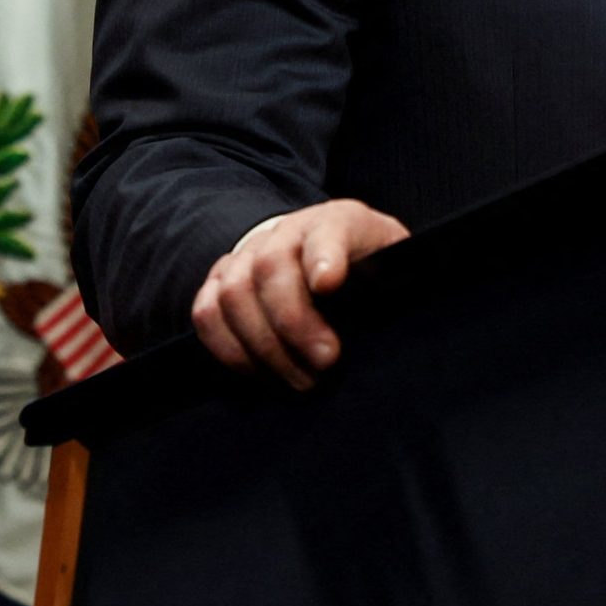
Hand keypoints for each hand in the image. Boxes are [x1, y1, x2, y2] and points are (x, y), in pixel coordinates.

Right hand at [189, 199, 410, 387]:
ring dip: (262, 347)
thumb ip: (394, 279)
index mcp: (337, 222)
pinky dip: (228, 350)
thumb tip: (399, 314)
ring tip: (298, 383)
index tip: (329, 285)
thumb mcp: (393, 264)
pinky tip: (259, 376)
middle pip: (270, 266)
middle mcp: (286, 231)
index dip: (324, 255)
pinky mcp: (219, 280)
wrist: (322, 252)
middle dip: (292, 323)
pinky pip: (205, 314)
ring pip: (232, 293)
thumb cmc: (367, 266)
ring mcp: (246, 254)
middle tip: (324, 365)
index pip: (328, 230)